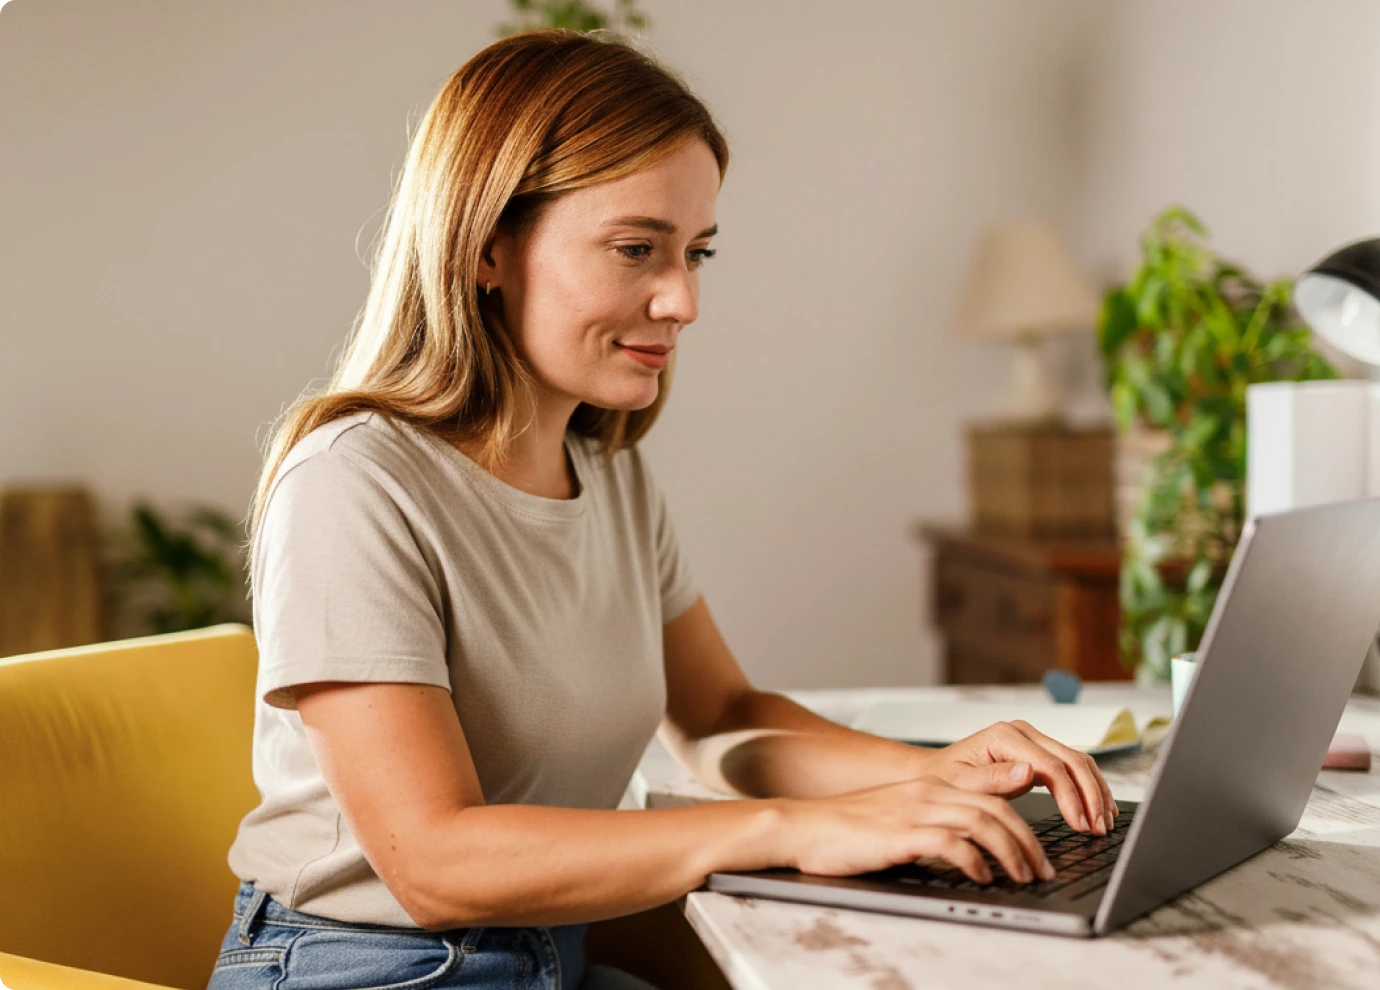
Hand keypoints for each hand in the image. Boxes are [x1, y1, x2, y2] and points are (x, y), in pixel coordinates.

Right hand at [778, 775, 1055, 882]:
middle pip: (997, 808)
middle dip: (1028, 842)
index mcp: (930, 785)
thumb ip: (937, 821)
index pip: (993, 795)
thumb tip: (972, 847)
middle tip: (1042, 871)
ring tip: (1022, 877)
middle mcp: (928, 791)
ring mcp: (915, 810)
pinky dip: (975, 861)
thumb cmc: (849, 829)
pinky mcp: (901, 833)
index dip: (1024, 823)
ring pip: (983, 822)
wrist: (804, 826)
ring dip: (1011, 853)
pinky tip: (982, 877)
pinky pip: (951, 843)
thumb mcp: (901, 817)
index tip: (1039, 853)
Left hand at [922, 720, 1117, 835]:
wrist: (936, 772)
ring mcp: (1033, 740)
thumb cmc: (945, 779)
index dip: (1071, 796)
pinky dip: (1089, 788)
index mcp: (1004, 736)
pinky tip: (1098, 810)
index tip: (1080, 825)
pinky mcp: (1039, 752)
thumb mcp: (963, 784)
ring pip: (1078, 762)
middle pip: (1072, 760)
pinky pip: (1072, 767)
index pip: (1051, 765)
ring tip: (1104, 825)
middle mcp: (1023, 732)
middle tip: (1099, 830)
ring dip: (1095, 792)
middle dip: (1091, 796)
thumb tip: (1028, 772)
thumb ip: (994, 779)